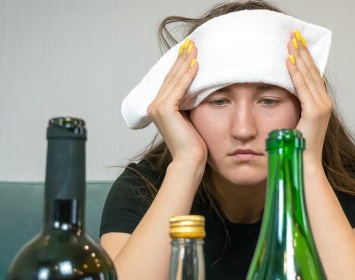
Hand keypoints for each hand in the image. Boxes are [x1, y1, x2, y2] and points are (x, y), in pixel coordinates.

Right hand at [147, 39, 206, 168]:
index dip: (180, 65)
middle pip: (171, 76)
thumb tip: (200, 88)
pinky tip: (196, 64)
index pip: (171, 81)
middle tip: (192, 43)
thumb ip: (190, 103)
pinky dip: (188, 75)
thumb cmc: (194, 145)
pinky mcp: (165, 110)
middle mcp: (154, 106)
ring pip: (175, 79)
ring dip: (185, 62)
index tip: (189, 51)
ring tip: (195, 48)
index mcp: (159, 108)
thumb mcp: (191, 118)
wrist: (189, 161)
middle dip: (182, 58)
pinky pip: (179, 88)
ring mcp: (157, 107)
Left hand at [286, 30, 332, 163]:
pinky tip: (288, 60)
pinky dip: (295, 73)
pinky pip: (302, 87)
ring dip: (299, 56)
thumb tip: (280, 97)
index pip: (313, 75)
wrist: (304, 164)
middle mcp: (324, 103)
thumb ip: (293, 109)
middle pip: (312, 71)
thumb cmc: (297, 148)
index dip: (305, 58)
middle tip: (293, 35)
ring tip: (291, 41)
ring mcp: (321, 107)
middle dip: (302, 51)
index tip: (297, 43)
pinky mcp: (314, 112)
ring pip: (308, 75)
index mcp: (320, 104)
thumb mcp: (295, 123)